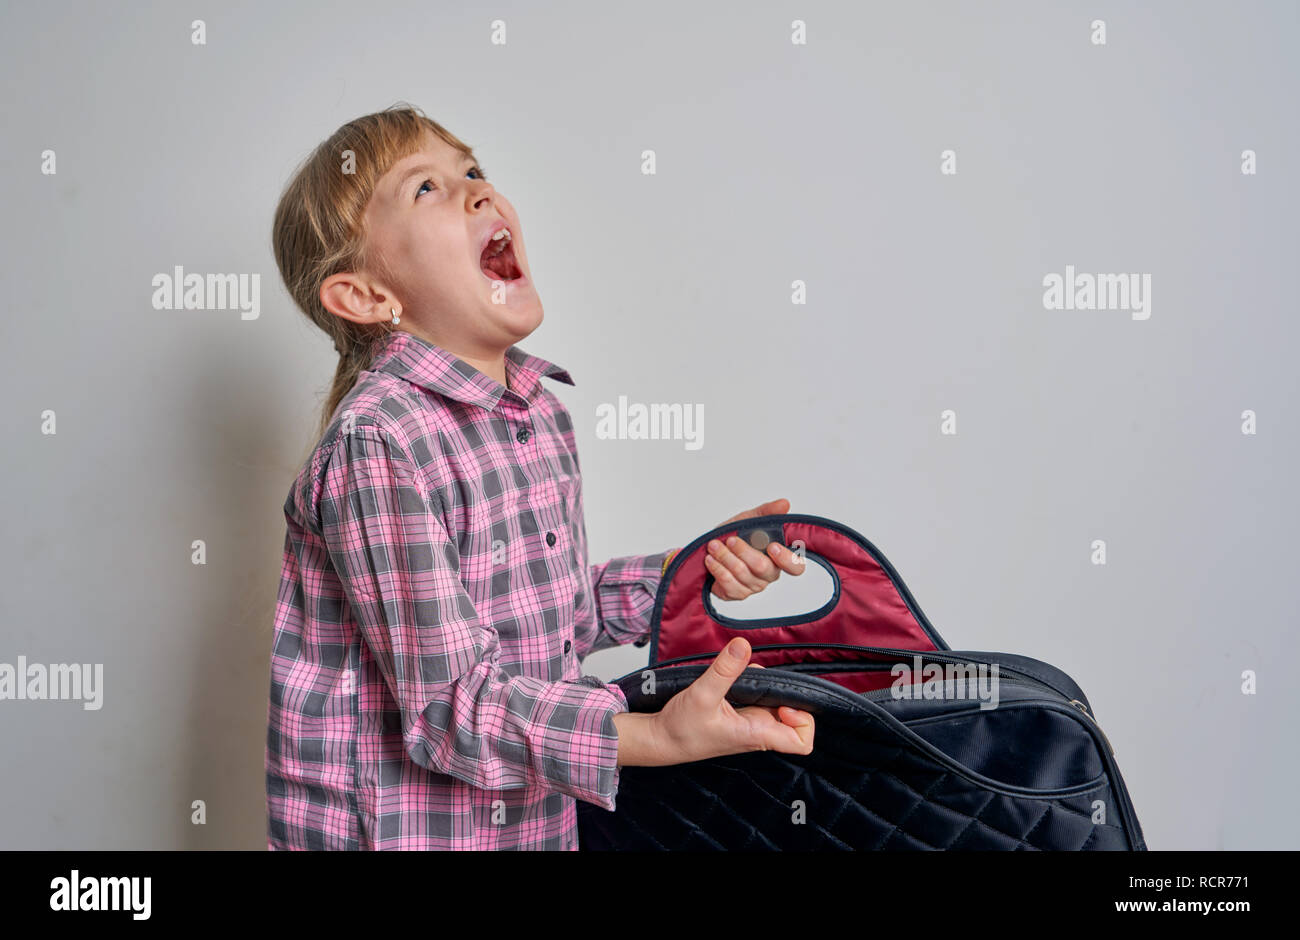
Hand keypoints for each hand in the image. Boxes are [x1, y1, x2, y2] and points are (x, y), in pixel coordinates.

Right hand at [642, 637, 814, 765]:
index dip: (804, 721)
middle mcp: (757, 731)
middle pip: (794, 717)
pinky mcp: (738, 716)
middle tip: (764, 681)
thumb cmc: (680, 730)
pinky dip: (753, 685)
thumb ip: (725, 669)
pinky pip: (757, 698)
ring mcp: (748, 724)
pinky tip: (736, 677)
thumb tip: (743, 645)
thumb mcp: (702, 694)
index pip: (801, 742)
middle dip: (784, 693)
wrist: (661, 739)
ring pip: (774, 704)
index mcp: (756, 735)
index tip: (786, 703)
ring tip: (745, 675)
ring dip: (766, 687)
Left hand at [705, 497, 803, 600]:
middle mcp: (769, 574)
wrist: (710, 547)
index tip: (772, 546)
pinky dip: (718, 569)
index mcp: (779, 557)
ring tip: (714, 546)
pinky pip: (729, 585)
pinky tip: (711, 560)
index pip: (795, 566)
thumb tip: (784, 504)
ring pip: (742, 574)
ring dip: (725, 558)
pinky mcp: (737, 593)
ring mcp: (753, 586)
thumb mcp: (749, 519)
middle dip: (744, 551)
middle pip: (762, 568)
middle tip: (730, 540)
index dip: (786, 559)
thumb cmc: (734, 534)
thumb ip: (767, 512)